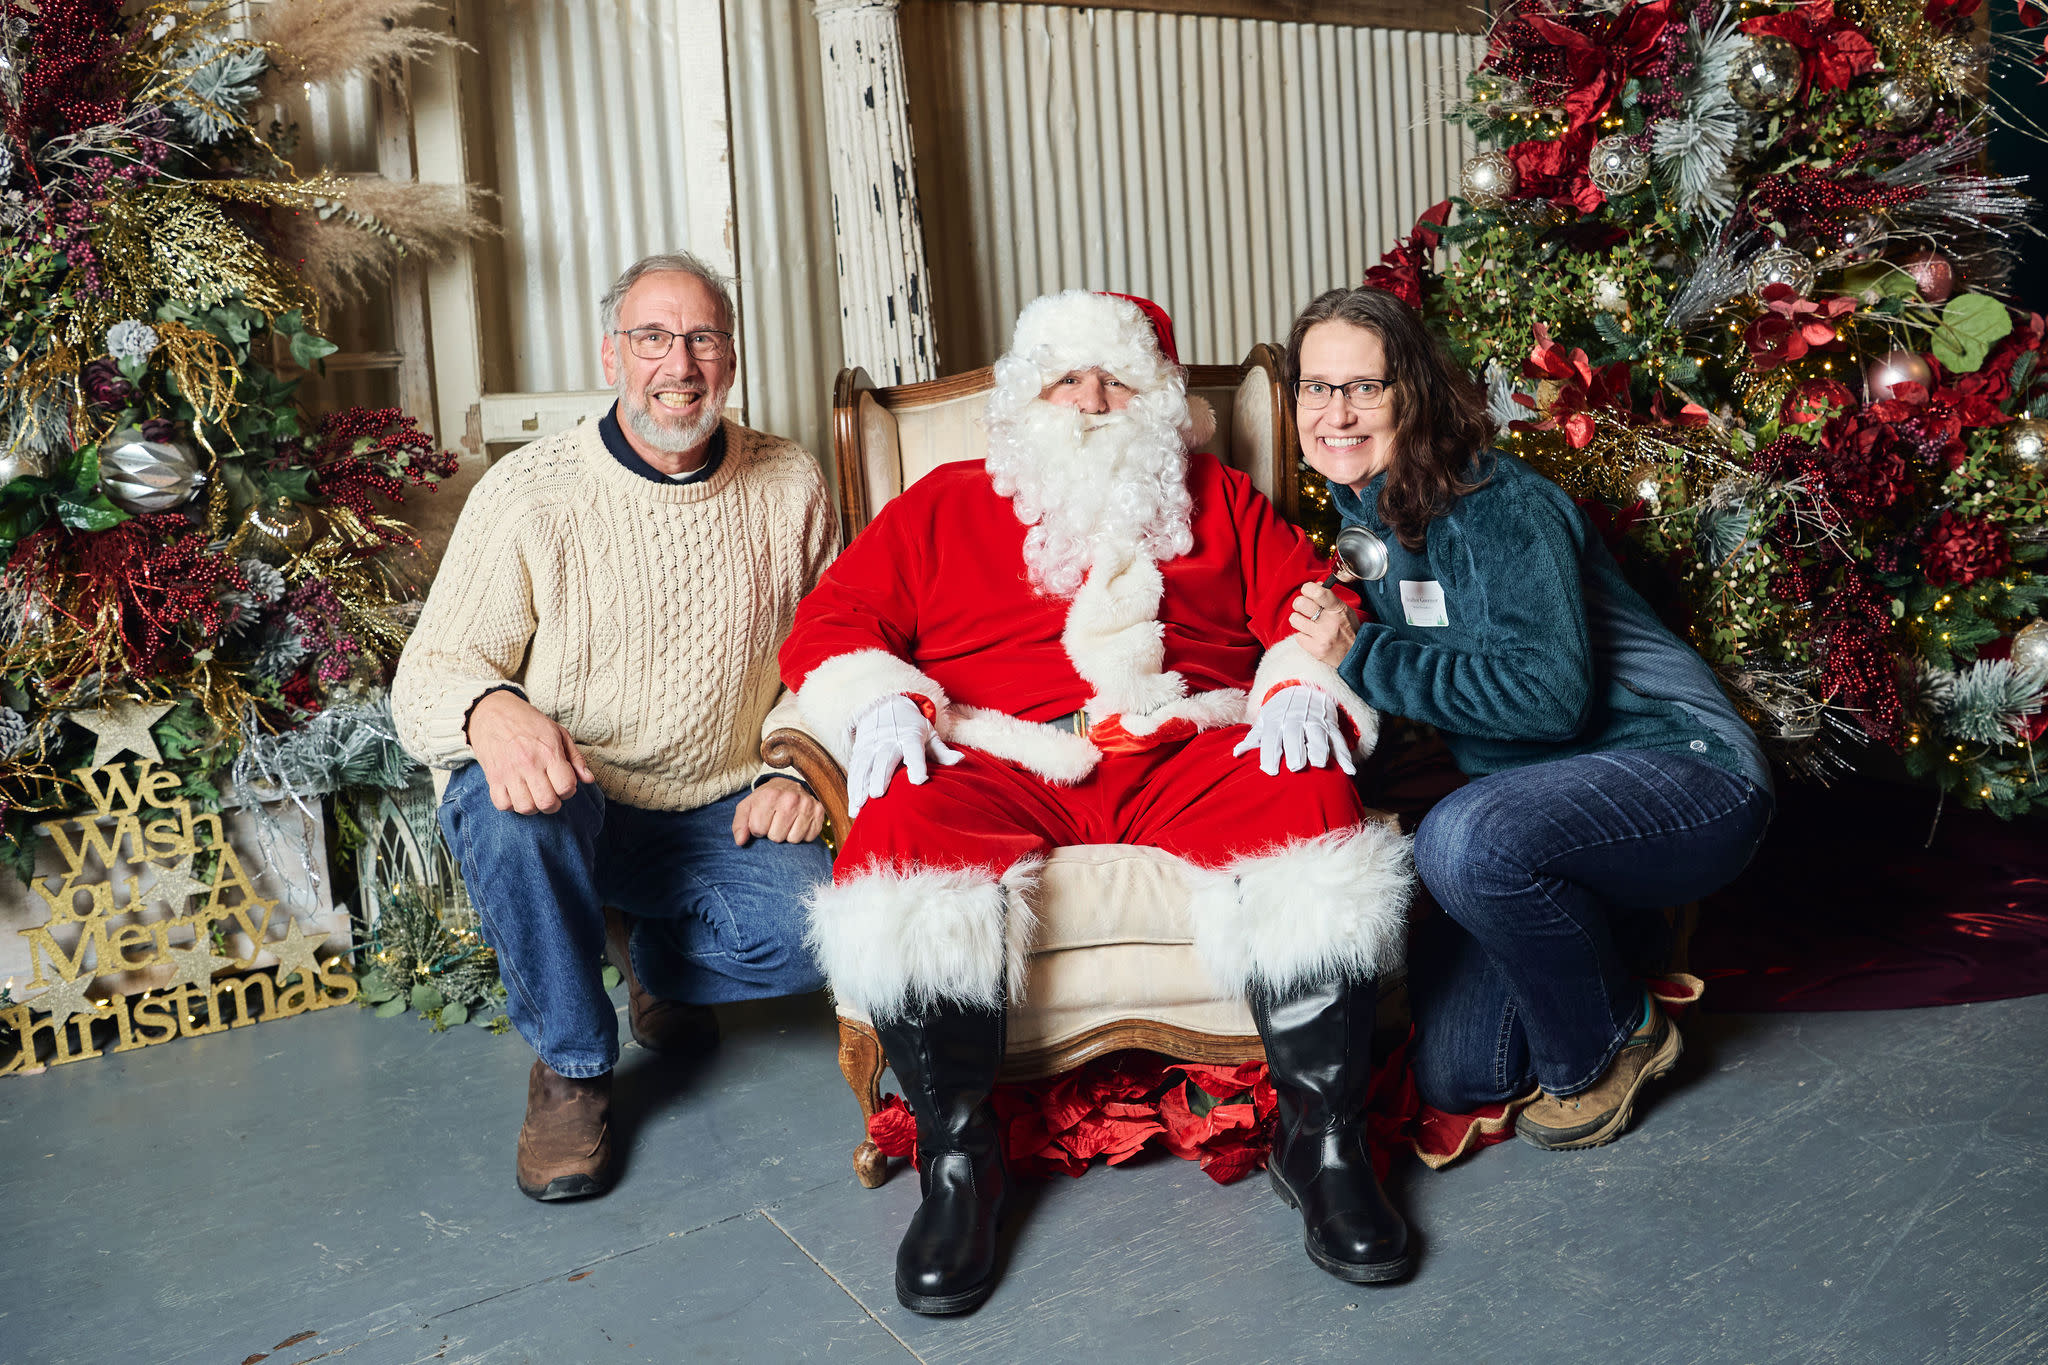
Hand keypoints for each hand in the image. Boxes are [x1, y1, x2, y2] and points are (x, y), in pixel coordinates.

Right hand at [466, 689, 595, 813]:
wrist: (493, 712)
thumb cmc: (529, 722)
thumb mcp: (558, 732)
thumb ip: (575, 758)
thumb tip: (589, 779)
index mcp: (548, 752)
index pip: (566, 787)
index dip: (569, 790)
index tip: (564, 784)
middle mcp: (529, 764)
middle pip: (546, 802)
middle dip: (553, 804)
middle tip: (551, 794)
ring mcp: (509, 772)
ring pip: (525, 807)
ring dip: (533, 806)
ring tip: (533, 795)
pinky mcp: (492, 777)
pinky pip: (503, 804)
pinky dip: (511, 804)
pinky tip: (516, 794)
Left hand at [733, 777, 826, 845]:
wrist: (788, 784)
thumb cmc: (765, 799)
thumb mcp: (747, 807)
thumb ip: (739, 825)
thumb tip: (740, 842)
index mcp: (769, 796)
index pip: (758, 830)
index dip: (757, 829)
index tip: (761, 820)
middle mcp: (790, 799)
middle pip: (776, 837)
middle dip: (773, 833)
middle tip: (775, 821)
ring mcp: (807, 804)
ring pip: (793, 839)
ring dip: (788, 835)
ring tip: (786, 822)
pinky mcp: (819, 811)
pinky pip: (809, 837)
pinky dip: (802, 834)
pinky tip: (798, 823)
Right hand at [847, 693, 962, 816]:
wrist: (884, 705)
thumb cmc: (912, 726)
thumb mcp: (929, 734)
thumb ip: (942, 751)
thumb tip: (961, 760)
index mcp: (910, 736)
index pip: (914, 750)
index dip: (917, 765)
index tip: (919, 780)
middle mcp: (889, 741)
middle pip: (885, 759)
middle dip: (880, 776)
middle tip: (878, 795)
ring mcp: (872, 746)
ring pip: (865, 767)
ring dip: (861, 786)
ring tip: (860, 806)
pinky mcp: (859, 752)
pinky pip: (855, 771)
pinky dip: (853, 789)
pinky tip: (854, 808)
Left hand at [1232, 684, 1356, 776]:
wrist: (1303, 688)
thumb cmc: (1280, 712)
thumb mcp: (1265, 721)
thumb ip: (1253, 738)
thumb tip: (1236, 753)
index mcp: (1277, 721)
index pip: (1271, 738)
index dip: (1270, 753)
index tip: (1269, 770)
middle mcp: (1295, 721)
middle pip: (1295, 736)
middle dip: (1296, 749)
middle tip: (1296, 767)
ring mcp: (1315, 722)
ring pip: (1318, 735)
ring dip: (1320, 749)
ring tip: (1320, 763)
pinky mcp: (1331, 725)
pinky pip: (1339, 740)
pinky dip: (1345, 755)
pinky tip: (1349, 771)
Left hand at [1288, 580, 1358, 668]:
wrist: (1357, 655)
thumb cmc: (1350, 631)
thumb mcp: (1345, 610)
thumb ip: (1330, 598)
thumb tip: (1316, 585)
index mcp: (1338, 609)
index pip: (1318, 592)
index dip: (1307, 588)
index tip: (1307, 590)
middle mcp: (1329, 622)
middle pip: (1300, 603)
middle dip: (1299, 603)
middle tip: (1304, 607)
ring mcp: (1321, 637)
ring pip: (1294, 619)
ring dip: (1299, 619)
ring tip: (1308, 623)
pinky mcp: (1315, 650)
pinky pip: (1298, 636)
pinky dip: (1303, 635)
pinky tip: (1312, 636)